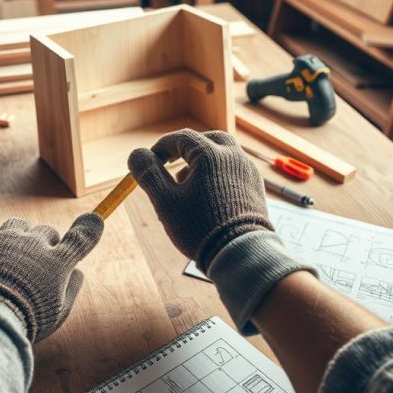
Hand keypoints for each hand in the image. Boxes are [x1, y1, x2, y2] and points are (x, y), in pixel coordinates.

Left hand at [0, 214, 103, 340]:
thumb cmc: (26, 321)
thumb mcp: (59, 313)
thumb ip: (72, 287)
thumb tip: (77, 270)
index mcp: (57, 262)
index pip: (80, 237)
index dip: (90, 227)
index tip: (95, 219)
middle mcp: (35, 244)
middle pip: (46, 232)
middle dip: (44, 246)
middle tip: (33, 269)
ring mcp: (7, 238)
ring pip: (18, 225)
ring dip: (18, 238)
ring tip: (8, 263)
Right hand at [128, 129, 271, 272]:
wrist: (242, 255)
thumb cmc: (201, 227)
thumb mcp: (165, 201)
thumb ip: (148, 174)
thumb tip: (137, 154)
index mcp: (211, 154)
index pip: (181, 138)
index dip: (161, 147)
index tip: (150, 162)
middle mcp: (234, 157)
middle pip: (208, 140)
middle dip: (187, 150)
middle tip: (172, 164)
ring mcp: (248, 173)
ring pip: (223, 156)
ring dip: (203, 163)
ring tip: (187, 186)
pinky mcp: (256, 189)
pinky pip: (233, 173)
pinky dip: (217, 176)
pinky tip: (207, 199)